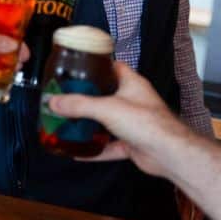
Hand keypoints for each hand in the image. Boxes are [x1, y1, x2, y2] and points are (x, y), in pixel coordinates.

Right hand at [48, 61, 190, 177]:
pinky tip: (79, 153)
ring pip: (108, 122)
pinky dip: (96, 149)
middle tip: (67, 100)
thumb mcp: (106, 108)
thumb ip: (79, 105)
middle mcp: (134, 101)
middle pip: (107, 96)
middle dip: (88, 99)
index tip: (78, 68)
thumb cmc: (145, 121)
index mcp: (131, 83)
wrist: (167, 153)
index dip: (97, 66)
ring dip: (91, 125)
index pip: (113, 67)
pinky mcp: (133, 143)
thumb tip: (53, 102)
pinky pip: (110, 145)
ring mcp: (134, 123)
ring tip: (70, 124)